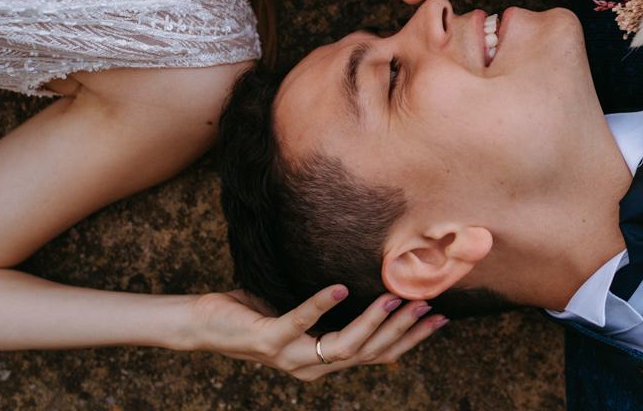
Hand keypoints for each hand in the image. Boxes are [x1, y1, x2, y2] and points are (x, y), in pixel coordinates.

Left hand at [189, 287, 445, 379]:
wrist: (203, 326)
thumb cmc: (253, 313)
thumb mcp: (300, 311)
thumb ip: (330, 308)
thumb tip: (364, 276)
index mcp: (323, 360)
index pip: (378, 354)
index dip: (410, 339)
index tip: (439, 317)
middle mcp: (311, 366)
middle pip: (369, 353)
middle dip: (402, 331)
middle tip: (428, 304)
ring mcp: (290, 357)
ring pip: (343, 347)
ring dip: (371, 323)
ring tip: (392, 298)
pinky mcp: (267, 341)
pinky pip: (298, 323)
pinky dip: (319, 305)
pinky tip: (338, 288)